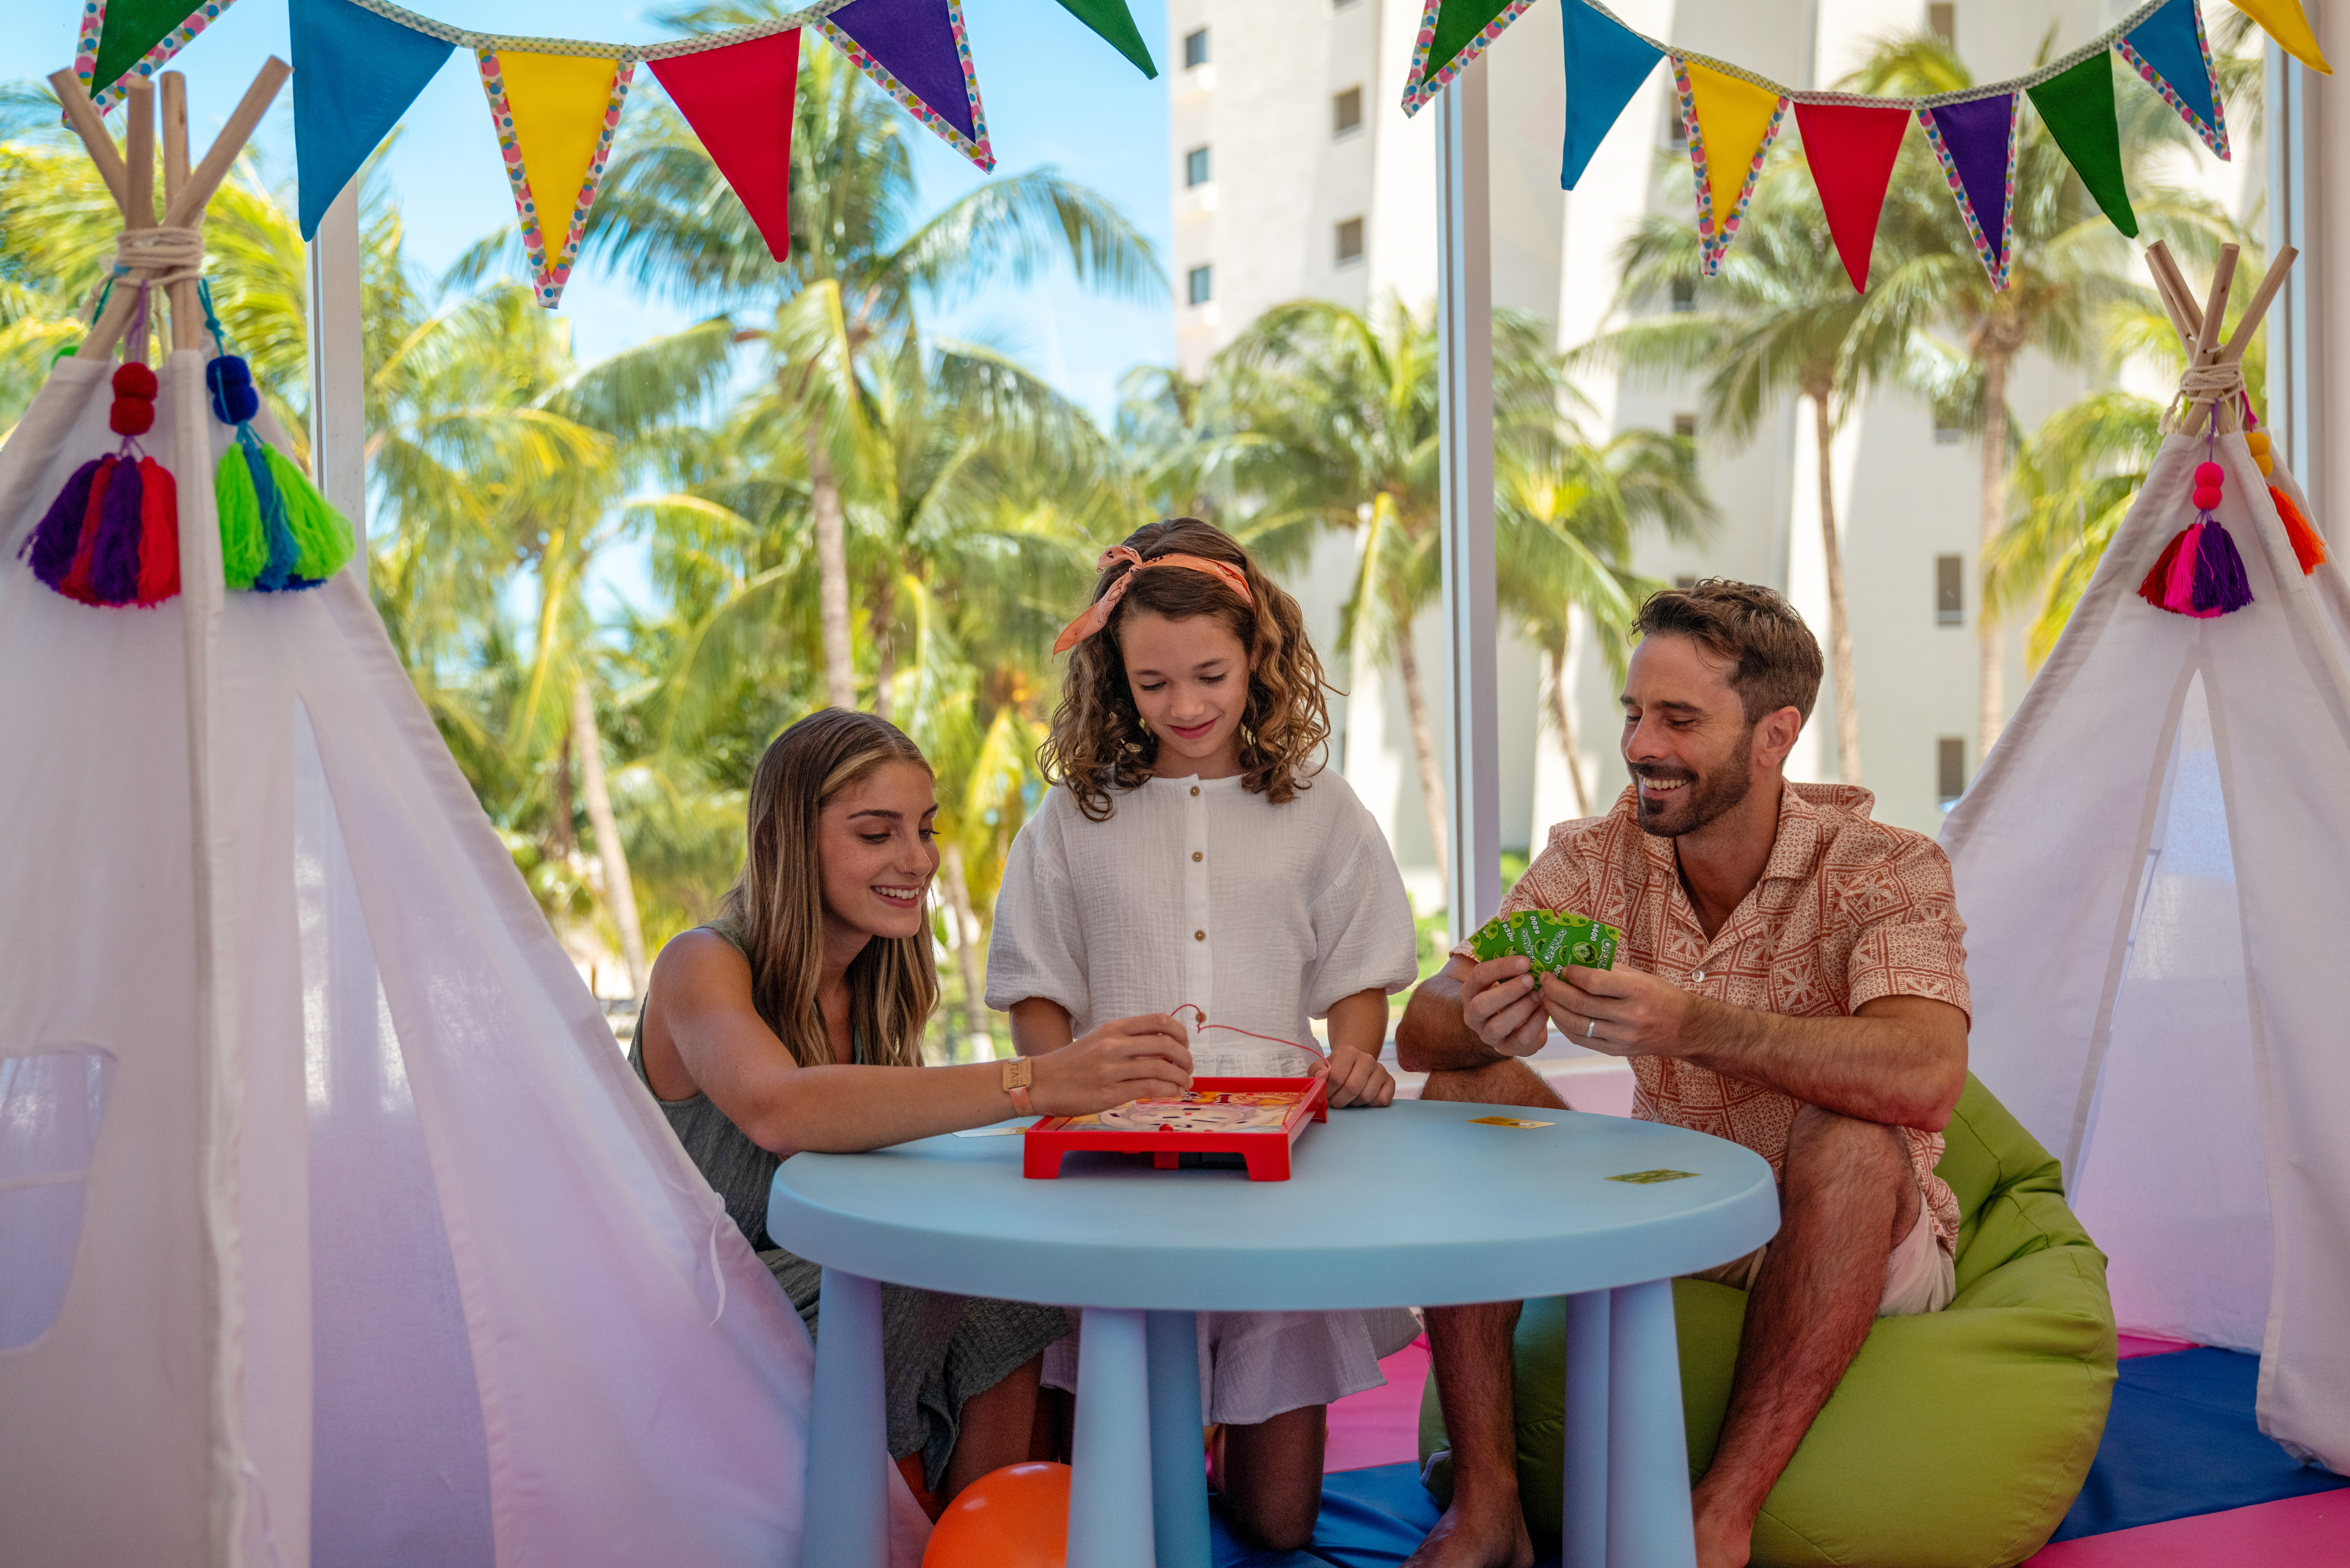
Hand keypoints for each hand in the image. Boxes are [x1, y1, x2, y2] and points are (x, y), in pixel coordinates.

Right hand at [1030, 1013, 1192, 1115]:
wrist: (1041, 1082)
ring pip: (1161, 1069)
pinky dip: (1167, 1091)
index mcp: (1113, 1028)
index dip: (1180, 1032)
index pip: (1159, 1021)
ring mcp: (1112, 1069)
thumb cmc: (1072, 1063)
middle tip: (1188, 1067)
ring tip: (1184, 1083)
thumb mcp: (1099, 1039)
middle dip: (1186, 1058)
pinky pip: (1149, 1089)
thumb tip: (1162, 1046)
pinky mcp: (1110, 1093)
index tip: (1185, 1044)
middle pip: (1166, 1045)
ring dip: (1180, 1077)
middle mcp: (1114, 1045)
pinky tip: (1172, 1093)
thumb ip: (1127, 1039)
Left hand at [1320, 1043, 1395, 1107]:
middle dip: (1340, 1101)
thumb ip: (1316, 1072)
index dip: (1328, 1092)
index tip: (1325, 1096)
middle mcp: (1367, 1058)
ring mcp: (1380, 1069)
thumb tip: (1320, 1078)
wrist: (1354, 1065)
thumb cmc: (1336, 1069)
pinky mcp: (1390, 1081)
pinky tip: (1362, 1100)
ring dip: (1354, 1104)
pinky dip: (1370, 1106)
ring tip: (1348, 1099)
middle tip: (1335, 1102)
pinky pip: (1382, 1100)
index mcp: (1348, 1052)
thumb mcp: (1321, 1067)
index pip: (1337, 1078)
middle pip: (1352, 1088)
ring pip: (1366, 1096)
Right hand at [1459, 955, 1547, 1056]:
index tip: (1525, 961)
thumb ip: (1513, 964)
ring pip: (1499, 1025)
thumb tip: (1532, 936)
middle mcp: (1473, 1015)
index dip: (1501, 967)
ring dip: (1522, 1008)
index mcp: (1471, 991)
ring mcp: (1488, 1035)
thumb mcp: (1505, 978)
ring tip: (1540, 995)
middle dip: (1508, 991)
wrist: (1510, 1025)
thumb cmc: (1511, 993)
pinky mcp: (1507, 1048)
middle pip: (1482, 1005)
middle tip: (1530, 979)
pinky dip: (1536, 1023)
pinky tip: (1547, 1009)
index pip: (1479, 976)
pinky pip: (1521, 1039)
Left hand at [1540, 963, 1695, 1058]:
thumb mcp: (1640, 977)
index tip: (1562, 968)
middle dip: (1556, 991)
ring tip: (1545, 997)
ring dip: (1555, 1010)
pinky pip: (1583, 1040)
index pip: (1594, 983)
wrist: (1685, 1028)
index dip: (1572, 974)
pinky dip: (1565, 1028)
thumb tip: (1576, 964)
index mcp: (1637, 991)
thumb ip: (1609, 972)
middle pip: (1581, 1004)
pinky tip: (1558, 1016)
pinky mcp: (1617, 1051)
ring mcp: (1623, 1037)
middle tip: (1544, 980)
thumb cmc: (1661, 996)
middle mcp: (1630, 1016)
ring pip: (1577, 1025)